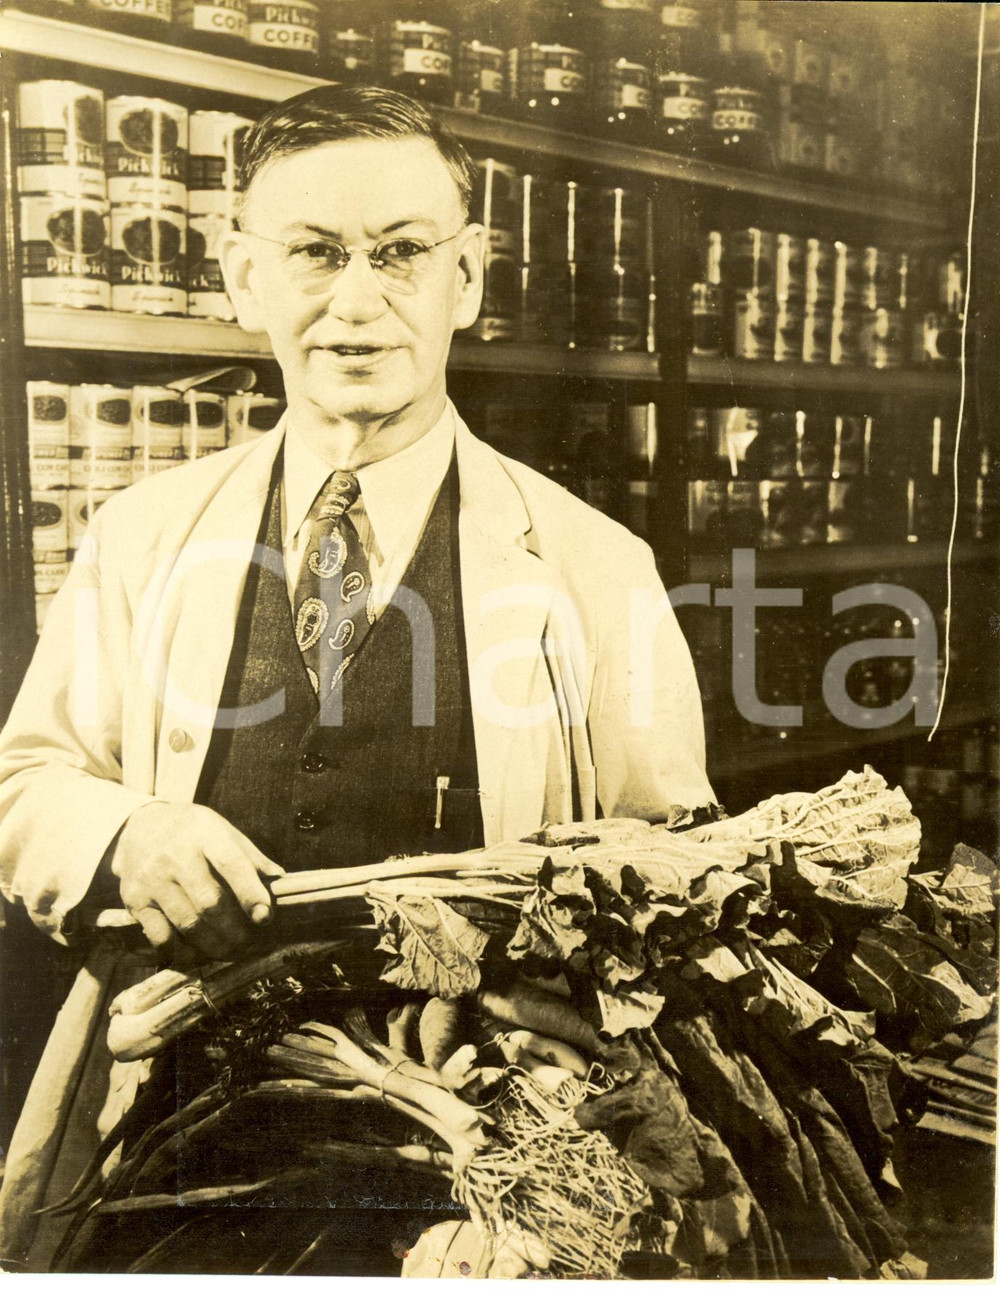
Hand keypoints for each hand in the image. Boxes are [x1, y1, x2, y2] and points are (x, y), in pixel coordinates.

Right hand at [111, 801, 284, 959]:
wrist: (139, 827)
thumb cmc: (191, 832)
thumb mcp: (223, 830)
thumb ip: (251, 857)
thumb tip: (281, 884)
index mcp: (205, 834)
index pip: (231, 864)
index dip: (250, 893)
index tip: (265, 917)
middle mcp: (176, 856)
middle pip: (210, 903)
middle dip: (236, 931)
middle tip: (253, 945)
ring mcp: (153, 880)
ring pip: (188, 924)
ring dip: (215, 946)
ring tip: (233, 952)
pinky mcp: (135, 900)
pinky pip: (161, 937)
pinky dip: (183, 952)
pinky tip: (199, 954)